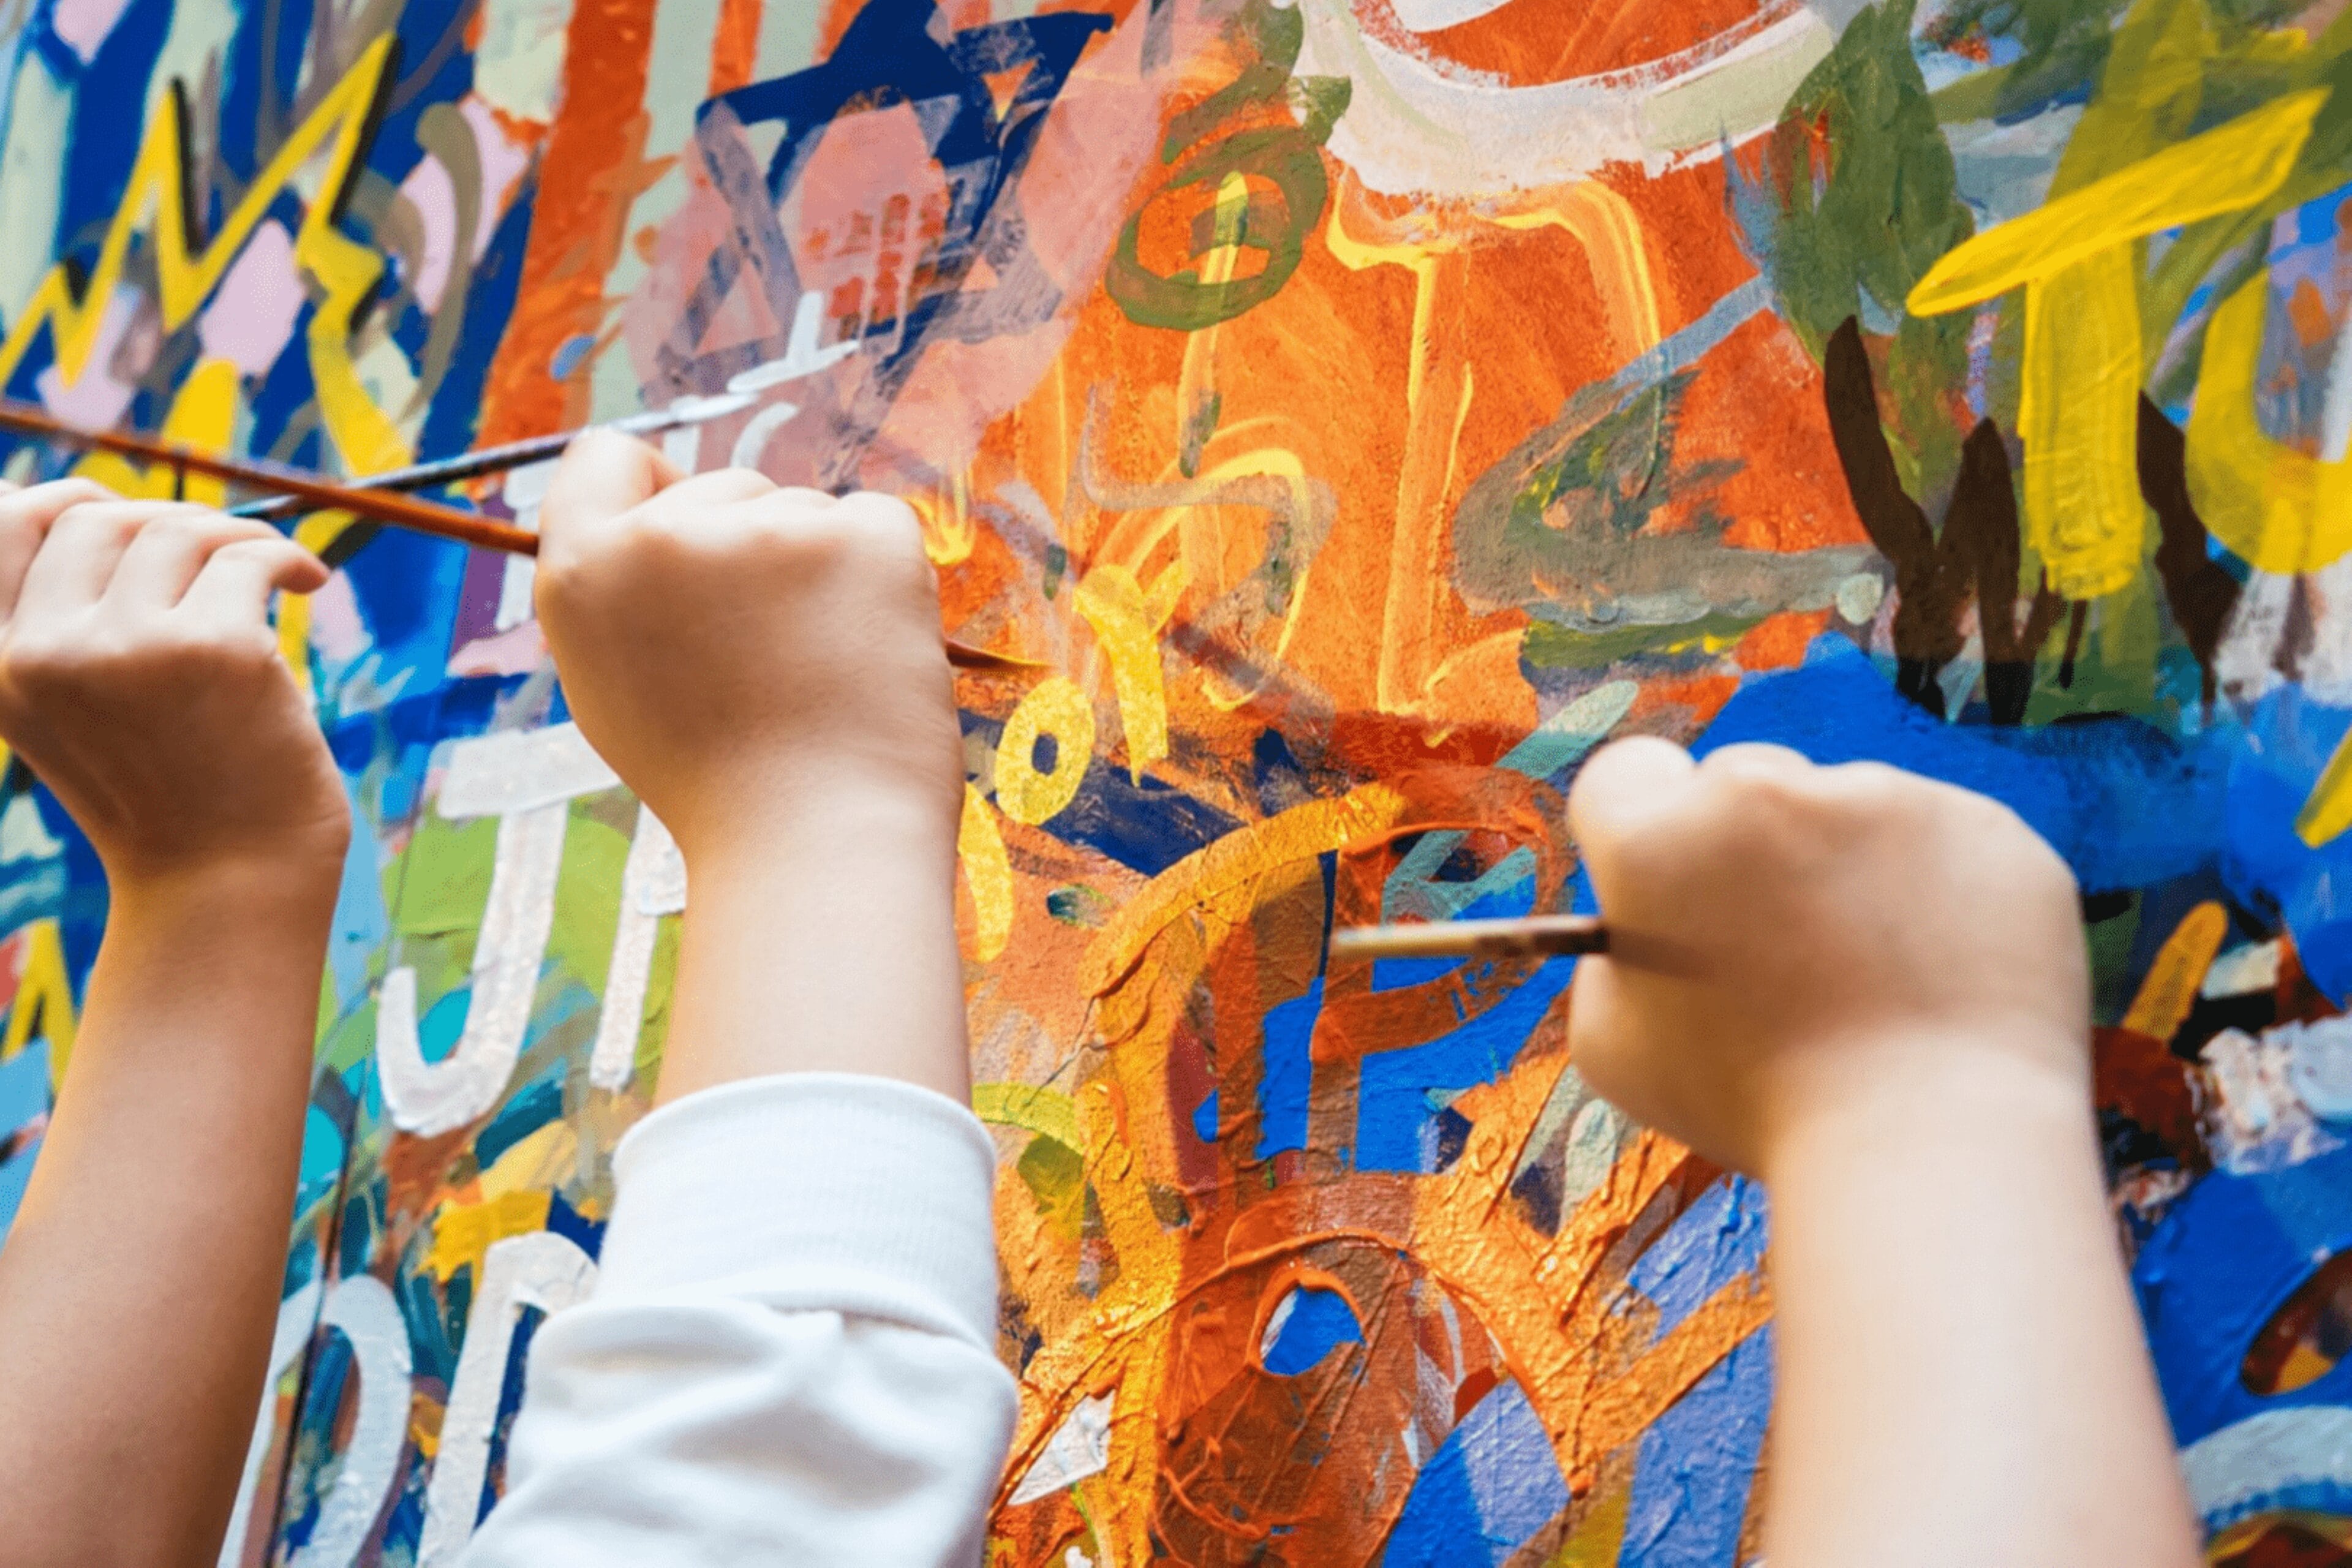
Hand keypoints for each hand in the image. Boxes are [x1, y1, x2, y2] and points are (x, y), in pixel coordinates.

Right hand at [0, 481, 346, 886]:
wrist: (227, 879)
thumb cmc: (162, 790)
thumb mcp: (68, 706)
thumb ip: (50, 618)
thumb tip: (32, 494)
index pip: (6, 522)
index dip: (67, 501)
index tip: (122, 511)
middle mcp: (45, 652)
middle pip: (97, 517)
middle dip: (165, 521)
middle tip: (217, 552)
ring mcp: (128, 648)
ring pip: (178, 527)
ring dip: (233, 538)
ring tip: (267, 574)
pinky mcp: (215, 649)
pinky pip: (250, 555)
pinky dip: (286, 558)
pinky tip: (307, 583)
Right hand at [534, 432, 963, 866]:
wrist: (817, 845)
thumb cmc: (720, 785)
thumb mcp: (616, 686)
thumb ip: (624, 592)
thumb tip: (658, 517)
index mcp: (582, 570)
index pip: (605, 458)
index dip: (651, 492)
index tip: (688, 543)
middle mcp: (666, 535)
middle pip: (724, 485)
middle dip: (751, 550)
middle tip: (764, 659)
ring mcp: (772, 529)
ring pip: (805, 510)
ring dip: (819, 570)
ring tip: (818, 671)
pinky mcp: (866, 538)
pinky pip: (876, 522)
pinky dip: (882, 574)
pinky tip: (868, 651)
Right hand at [1564, 738, 2088, 1174]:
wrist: (1930, 1145)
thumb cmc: (1754, 1110)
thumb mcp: (1616, 1047)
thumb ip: (1613, 958)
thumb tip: (1646, 922)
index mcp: (1660, 837)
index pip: (1626, 773)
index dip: (1645, 831)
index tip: (1677, 885)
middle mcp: (1772, 793)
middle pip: (1745, 780)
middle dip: (1752, 845)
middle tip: (1781, 948)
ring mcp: (1892, 799)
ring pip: (1852, 811)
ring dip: (1849, 869)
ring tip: (1871, 981)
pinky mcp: (1986, 829)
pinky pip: (1942, 842)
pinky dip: (1936, 896)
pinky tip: (1933, 977)